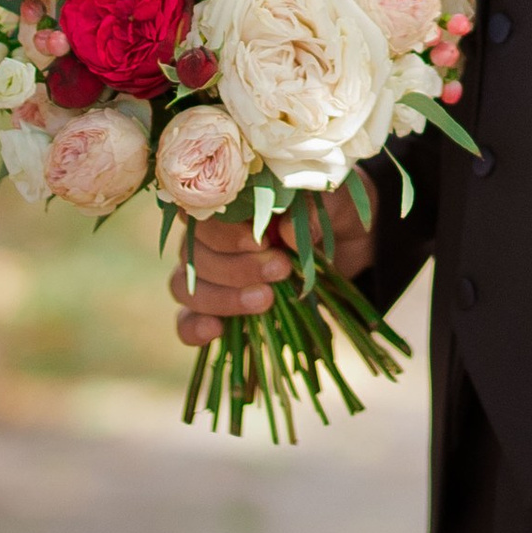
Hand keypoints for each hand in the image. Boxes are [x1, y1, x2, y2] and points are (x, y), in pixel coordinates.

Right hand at [168, 181, 371, 348]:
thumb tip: (283, 232)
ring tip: (266, 301)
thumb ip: (310, 210)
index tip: (262, 243)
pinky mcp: (215, 310)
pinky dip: (194, 328)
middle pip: (193, 254)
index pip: (201, 212)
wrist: (346, 245)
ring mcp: (208, 274)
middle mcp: (209, 236)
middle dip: (236, 267)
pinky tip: (215, 331)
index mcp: (230, 201)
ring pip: (186, 287)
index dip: (225, 232)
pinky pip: (185, 322)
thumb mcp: (332, 203)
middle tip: (279, 271)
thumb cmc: (331, 211)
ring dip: (223, 298)